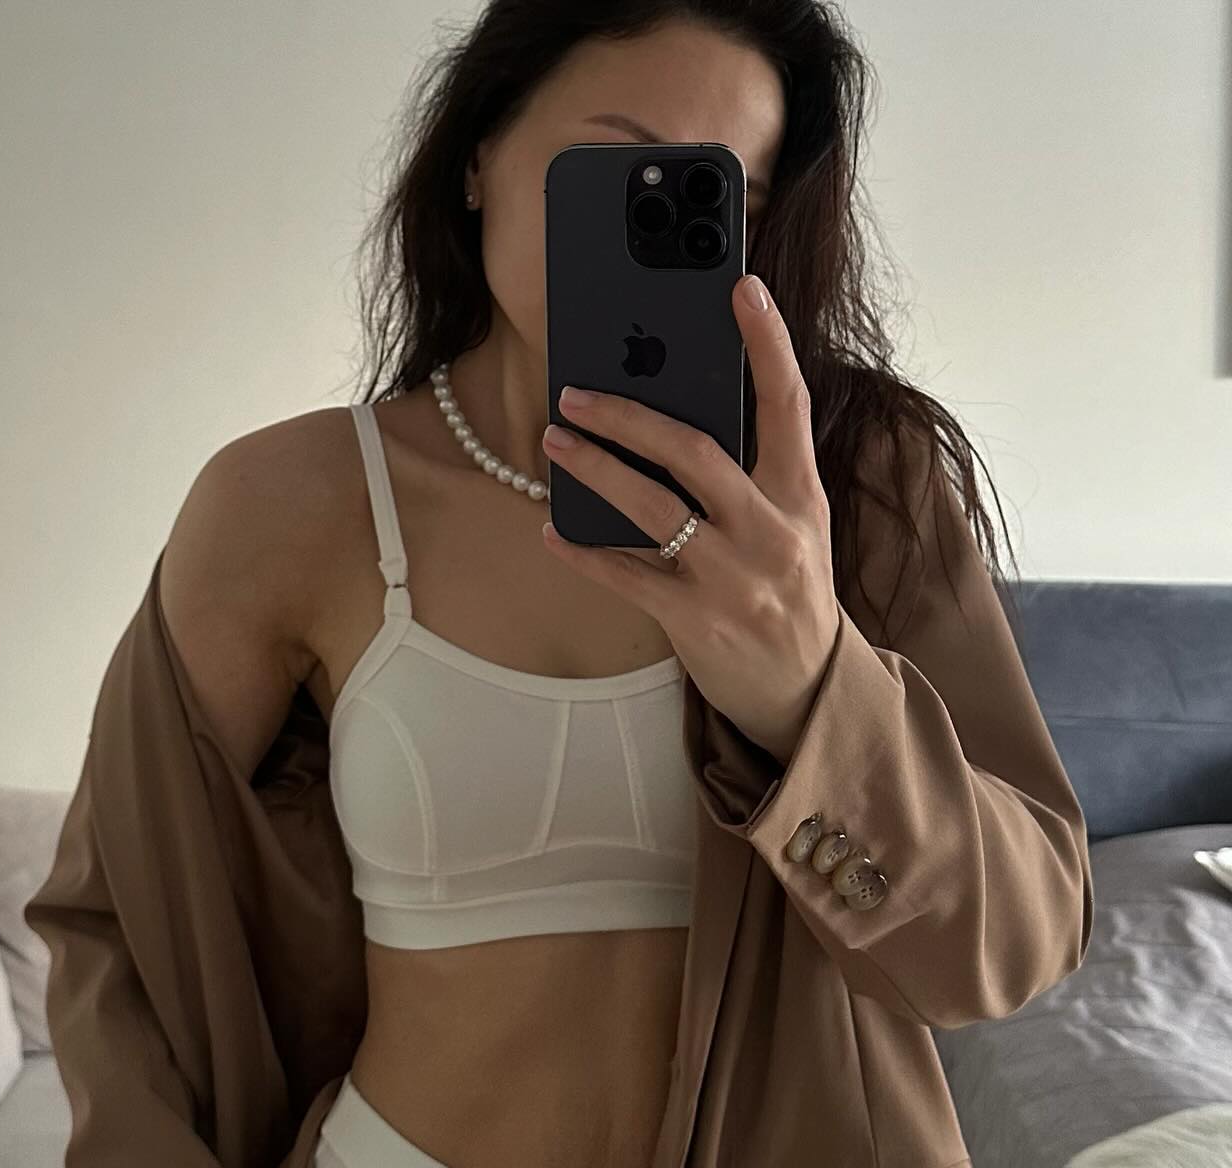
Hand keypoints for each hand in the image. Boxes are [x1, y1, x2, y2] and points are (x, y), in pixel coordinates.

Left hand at [539, 273, 840, 765]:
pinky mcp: (696, 620)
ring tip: (553, 440)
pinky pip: (627, 576)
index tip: (742, 287)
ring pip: (653, 508)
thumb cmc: (787, 594)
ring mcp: (733, 578)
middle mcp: (771, 531)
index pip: (787, 404)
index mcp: (799, 495)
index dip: (767, 342)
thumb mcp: (792, 526)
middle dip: (629, 415)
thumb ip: (750, 477)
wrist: (805, 690)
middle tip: (575, 392)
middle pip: (695, 452)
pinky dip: (584, 552)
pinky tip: (552, 531)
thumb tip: (676, 421)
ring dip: (594, 469)